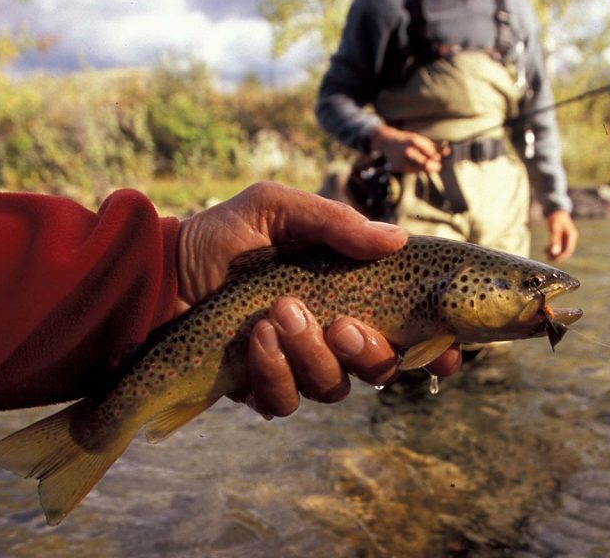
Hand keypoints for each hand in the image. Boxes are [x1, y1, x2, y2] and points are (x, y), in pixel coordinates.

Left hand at [176, 182, 460, 417]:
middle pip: (380, 369)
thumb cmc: (226, 234)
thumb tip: (396, 238)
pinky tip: (258, 338)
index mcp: (350, 296)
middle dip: (368, 352)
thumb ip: (335, 223)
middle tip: (341, 324)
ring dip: (312, 355)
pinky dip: (276, 372)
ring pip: (334, 387)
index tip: (446, 353)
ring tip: (280, 314)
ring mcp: (298, 366)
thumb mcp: (278, 209)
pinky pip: (285, 400)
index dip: (434, 350)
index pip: (407, 332)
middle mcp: (332, 337)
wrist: (163, 268)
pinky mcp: (261, 387)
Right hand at [369, 124, 446, 173]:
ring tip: (428, 165)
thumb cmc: (406, 140)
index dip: (437, 157)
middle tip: (437, 165)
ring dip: (427, 168)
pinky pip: (413, 171)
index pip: (431, 153)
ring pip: (420, 169)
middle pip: (426, 164)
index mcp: (414, 141)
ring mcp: (403, 160)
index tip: (438, 157)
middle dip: (434, 166)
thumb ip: (434, 146)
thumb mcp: (420, 139)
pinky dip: (418, 169)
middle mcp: (408, 151)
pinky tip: (417, 165)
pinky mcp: (399, 167)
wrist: (387, 142)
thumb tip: (448, 151)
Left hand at [545, 210, 577, 262]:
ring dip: (554, 253)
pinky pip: (558, 245)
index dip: (561, 256)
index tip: (553, 260)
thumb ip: (555, 241)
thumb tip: (554, 253)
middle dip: (557, 256)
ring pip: (562, 248)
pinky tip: (545, 250)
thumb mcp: (554, 229)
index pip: (568, 250)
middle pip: (565, 250)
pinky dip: (552, 248)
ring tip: (545, 255)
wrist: (555, 209)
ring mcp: (567, 237)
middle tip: (548, 259)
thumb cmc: (555, 218)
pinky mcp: (562, 236)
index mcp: (572, 236)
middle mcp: (571, 237)